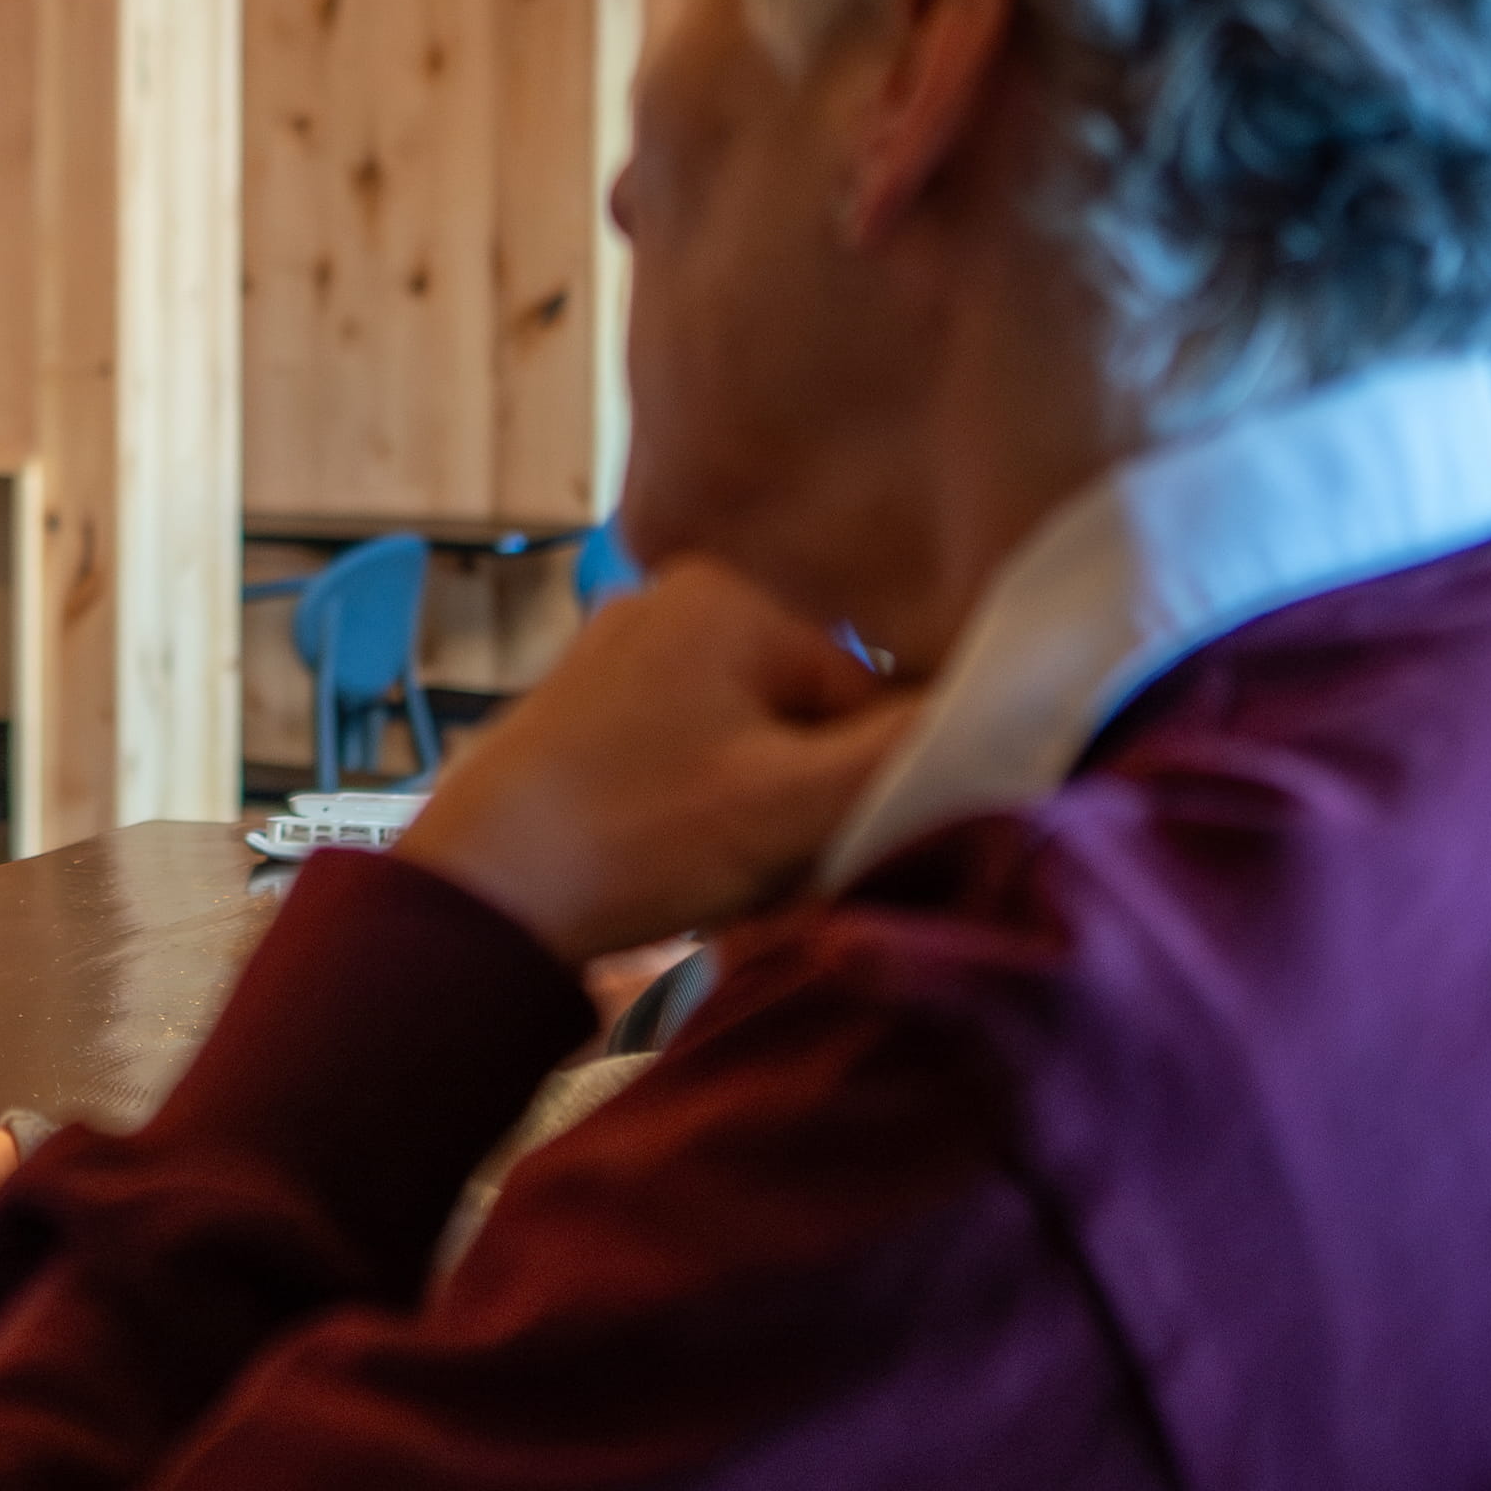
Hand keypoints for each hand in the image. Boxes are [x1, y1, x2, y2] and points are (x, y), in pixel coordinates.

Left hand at [389, 555, 923, 962]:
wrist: (472, 896)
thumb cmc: (631, 839)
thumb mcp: (796, 804)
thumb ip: (912, 755)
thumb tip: (1019, 714)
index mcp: (735, 595)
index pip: (875, 694)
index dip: (871, 786)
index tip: (828, 849)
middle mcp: (678, 600)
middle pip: (814, 717)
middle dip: (810, 804)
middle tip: (765, 873)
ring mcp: (626, 653)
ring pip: (757, 746)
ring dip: (762, 821)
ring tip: (713, 876)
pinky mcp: (592, 711)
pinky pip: (697, 758)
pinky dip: (707, 817)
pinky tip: (674, 867)